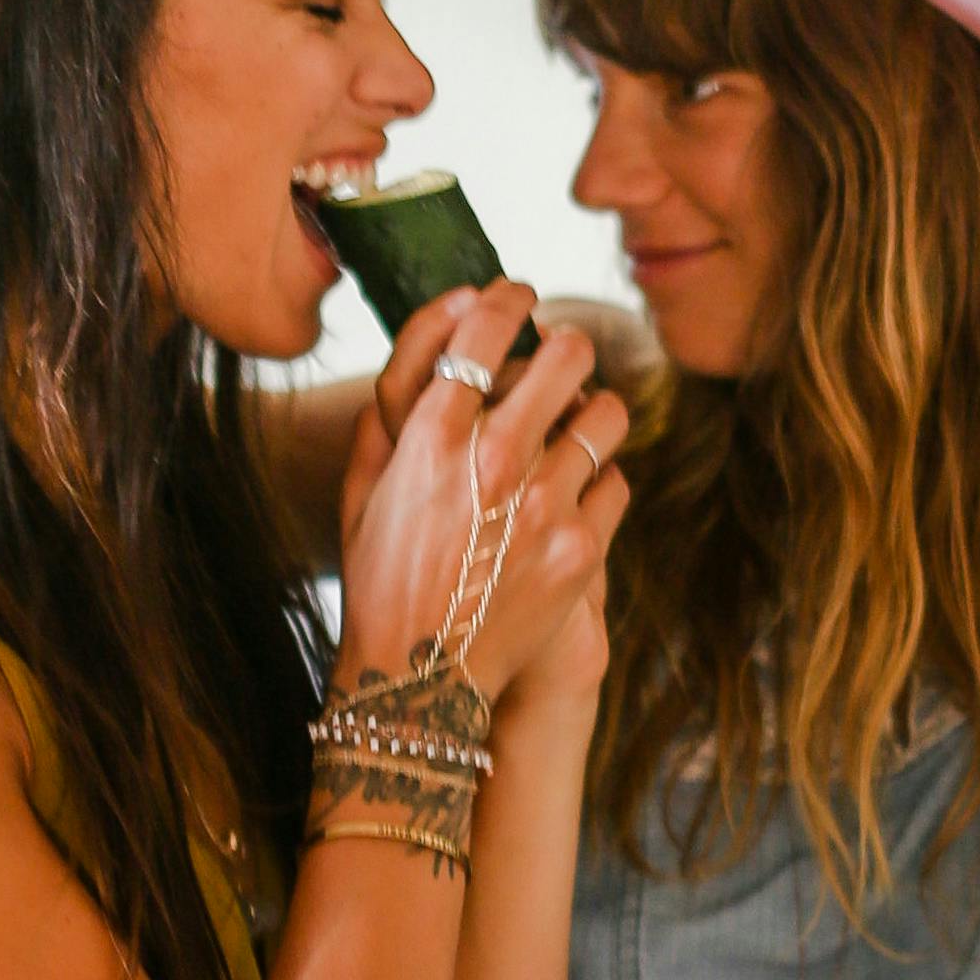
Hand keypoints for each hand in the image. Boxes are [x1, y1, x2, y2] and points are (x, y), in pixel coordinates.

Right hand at [335, 288, 625, 702]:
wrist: (417, 682)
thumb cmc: (381, 578)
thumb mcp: (363, 489)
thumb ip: (391, 412)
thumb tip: (437, 340)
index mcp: (431, 434)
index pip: (486, 326)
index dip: (508, 297)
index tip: (518, 296)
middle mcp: (494, 460)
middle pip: (567, 355)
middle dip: (567, 347)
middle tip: (562, 357)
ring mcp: (545, 506)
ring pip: (608, 415)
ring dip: (595, 412)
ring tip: (581, 425)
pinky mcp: (583, 550)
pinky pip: (617, 483)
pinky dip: (601, 482)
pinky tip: (578, 494)